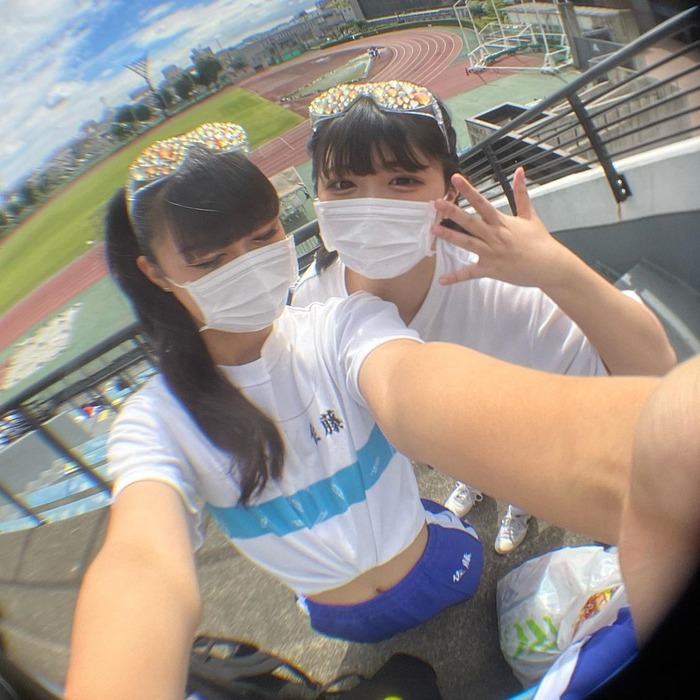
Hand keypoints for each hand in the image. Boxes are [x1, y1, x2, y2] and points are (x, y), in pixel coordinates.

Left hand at [431, 167, 570, 288]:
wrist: (549, 265)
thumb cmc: (539, 241)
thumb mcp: (530, 215)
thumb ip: (521, 193)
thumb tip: (519, 171)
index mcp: (502, 222)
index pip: (482, 202)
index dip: (468, 190)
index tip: (455, 179)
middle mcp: (494, 236)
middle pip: (470, 221)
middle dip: (453, 212)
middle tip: (436, 203)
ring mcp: (491, 253)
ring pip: (467, 243)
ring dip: (450, 236)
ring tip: (433, 230)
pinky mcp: (490, 269)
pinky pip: (470, 274)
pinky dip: (456, 277)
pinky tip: (442, 280)